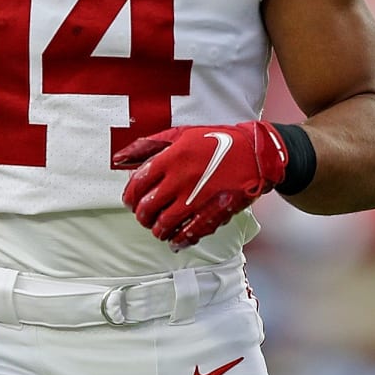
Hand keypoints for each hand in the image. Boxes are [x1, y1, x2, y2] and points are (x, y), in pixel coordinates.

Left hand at [112, 121, 288, 249]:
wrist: (255, 153)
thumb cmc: (217, 141)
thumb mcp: (180, 134)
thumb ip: (147, 146)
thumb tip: (119, 159)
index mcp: (171, 158)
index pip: (137, 185)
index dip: (129, 197)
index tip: (131, 201)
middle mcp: (181, 179)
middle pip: (148, 208)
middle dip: (142, 216)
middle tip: (144, 216)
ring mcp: (197, 198)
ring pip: (164, 224)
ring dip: (157, 230)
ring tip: (159, 228)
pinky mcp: (214, 212)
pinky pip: (189, 233)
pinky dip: (179, 240)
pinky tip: (175, 240)